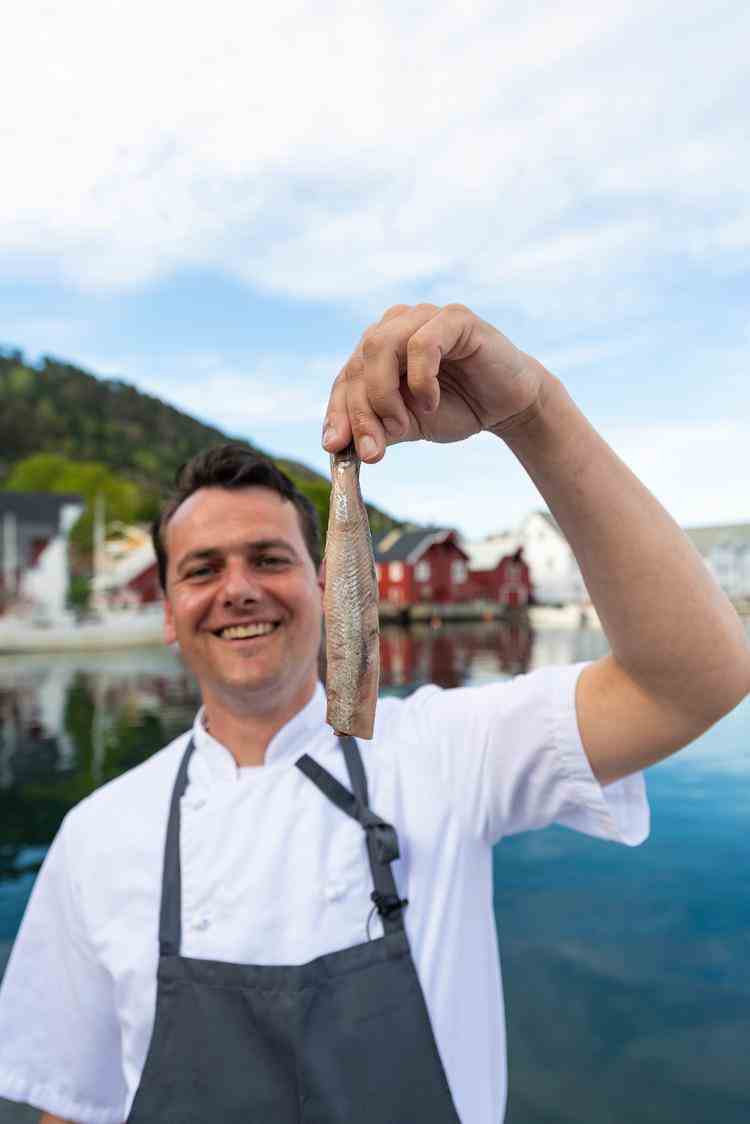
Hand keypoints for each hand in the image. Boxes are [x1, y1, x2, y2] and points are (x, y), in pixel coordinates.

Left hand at [322, 302, 545, 461]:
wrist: (508, 407)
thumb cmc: (457, 408)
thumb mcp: (408, 425)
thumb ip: (376, 427)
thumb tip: (338, 444)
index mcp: (378, 349)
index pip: (346, 378)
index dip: (338, 412)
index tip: (335, 446)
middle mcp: (396, 325)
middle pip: (358, 363)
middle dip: (362, 412)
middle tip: (374, 450)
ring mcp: (424, 317)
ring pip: (380, 346)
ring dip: (385, 395)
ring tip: (404, 424)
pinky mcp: (455, 319)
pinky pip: (421, 344)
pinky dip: (420, 380)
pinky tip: (431, 403)